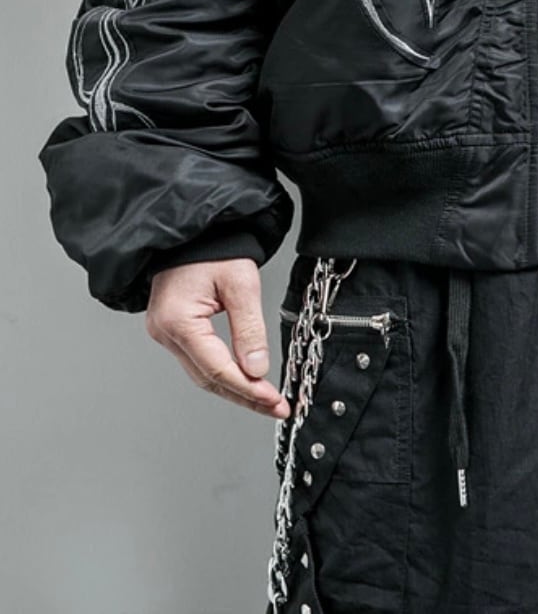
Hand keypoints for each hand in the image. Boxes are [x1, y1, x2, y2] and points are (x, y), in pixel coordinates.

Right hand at [146, 258, 289, 418]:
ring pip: (202, 374)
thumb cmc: (213, 246)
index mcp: (178, 321)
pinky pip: (197, 360)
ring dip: (234, 388)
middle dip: (244, 396)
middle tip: (275, 407)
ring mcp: (164, 332)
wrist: (193, 228)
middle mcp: (164, 331)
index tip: (273, 400)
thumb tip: (257, 369)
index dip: (248, 389)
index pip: (217, 368)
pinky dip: (222, 373)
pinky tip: (243, 380)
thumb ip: (249, 328)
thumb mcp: (240, 283)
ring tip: (265, 399)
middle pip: (208, 378)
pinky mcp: (171, 329)